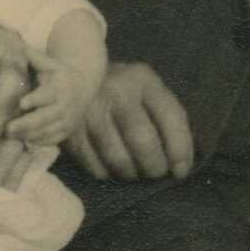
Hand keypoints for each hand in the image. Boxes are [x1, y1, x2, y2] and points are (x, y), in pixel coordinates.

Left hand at [8, 44, 105, 146]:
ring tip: (9, 135)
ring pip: (48, 131)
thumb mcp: (49, 63)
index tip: (21, 103)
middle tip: (8, 128)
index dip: (35, 100)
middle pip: (45, 118)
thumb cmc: (59, 73)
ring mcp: (67, 121)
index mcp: (59, 88)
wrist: (83, 87)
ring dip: (28, 135)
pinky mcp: (67, 131)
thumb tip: (17, 43)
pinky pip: (53, 140)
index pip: (47, 96)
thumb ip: (34, 56)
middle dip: (26, 124)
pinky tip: (23, 140)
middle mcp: (65, 106)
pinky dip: (38, 142)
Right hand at [65, 61, 193, 180]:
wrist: (77, 77)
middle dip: (154, 167)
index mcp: (142, 80)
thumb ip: (170, 123)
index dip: (180, 151)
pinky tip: (109, 166)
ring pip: (117, 158)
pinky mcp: (69, 127)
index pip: (170, 118)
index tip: (180, 171)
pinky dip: (106, 173)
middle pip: (142, 141)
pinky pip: (93, 165)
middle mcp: (115, 90)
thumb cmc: (125, 93)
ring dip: (131, 173)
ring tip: (133, 171)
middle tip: (154, 172)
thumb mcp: (151, 94)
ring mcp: (88, 108)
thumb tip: (180, 168)